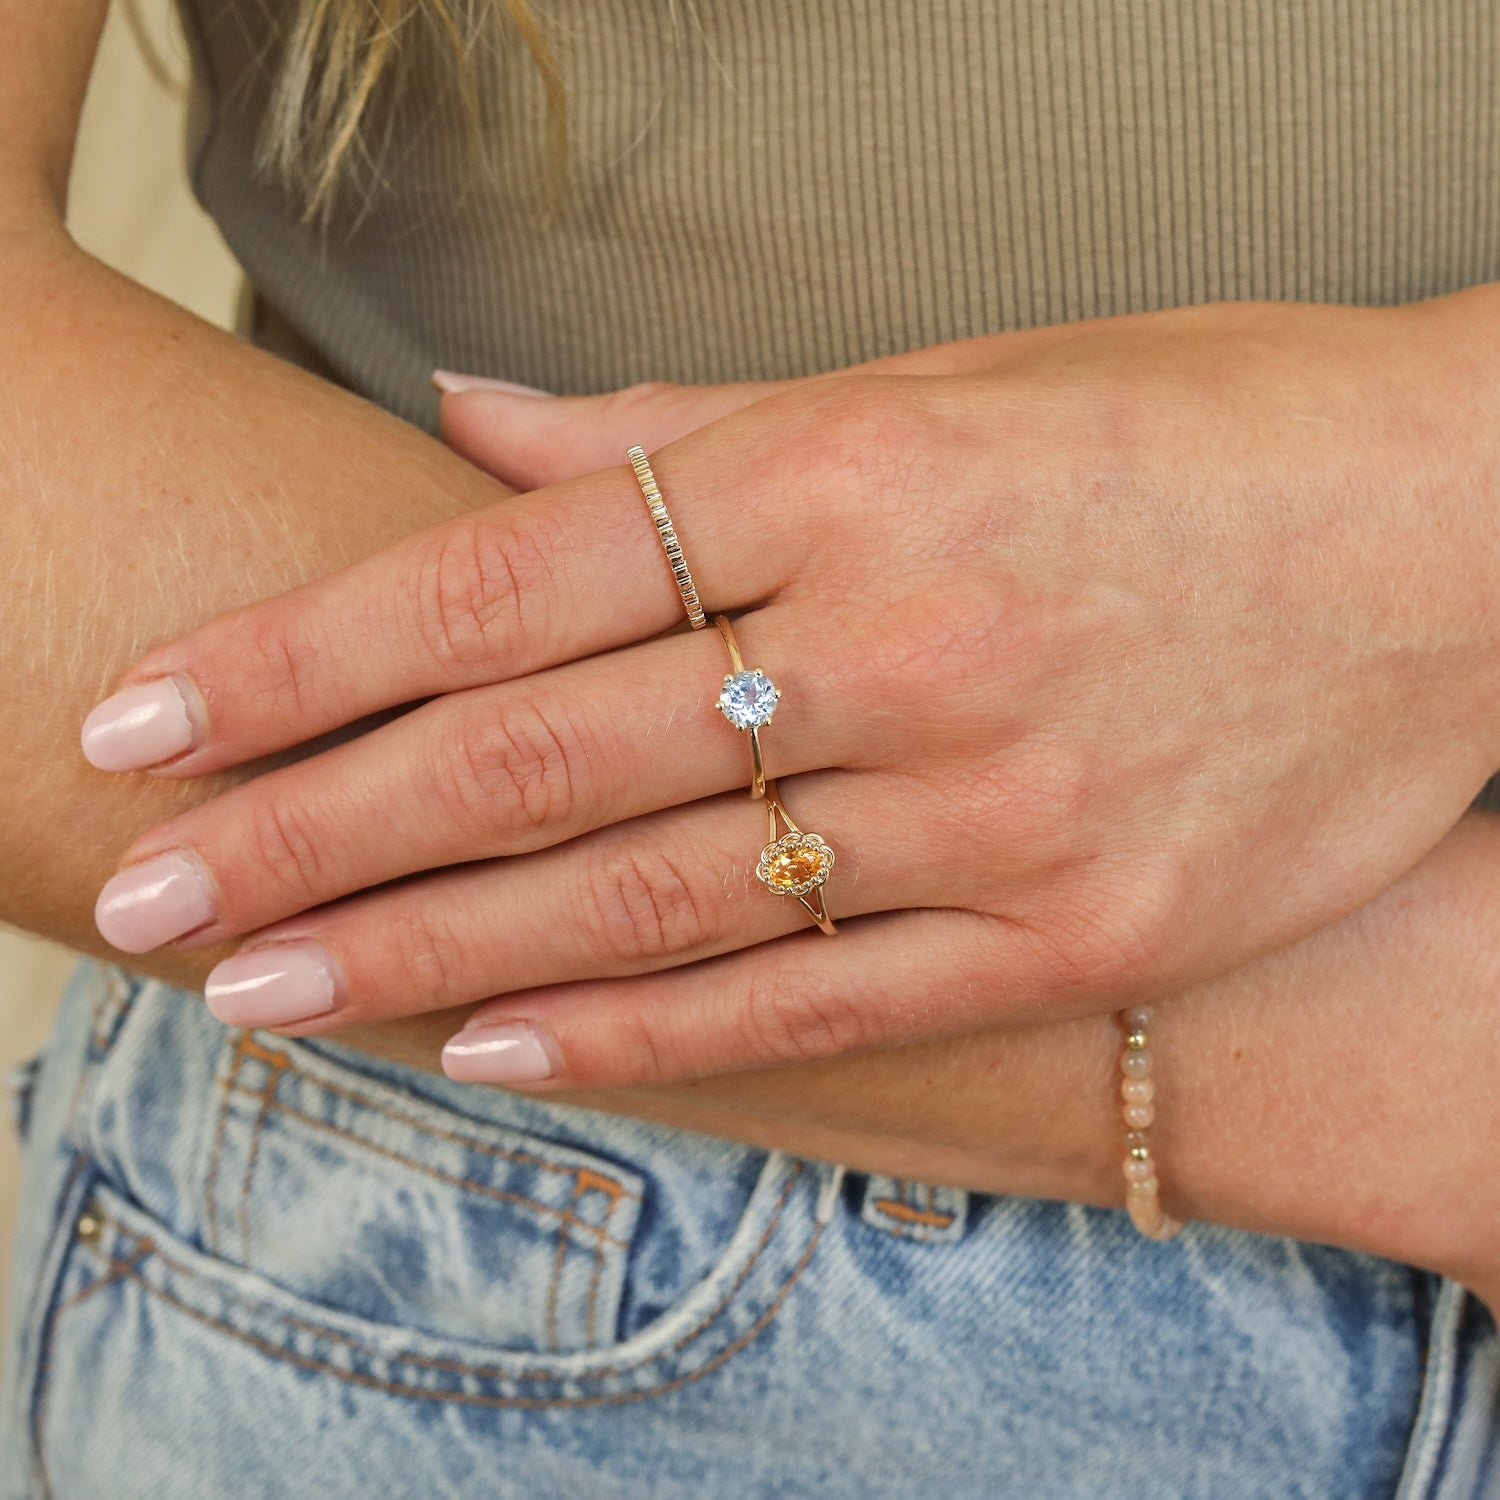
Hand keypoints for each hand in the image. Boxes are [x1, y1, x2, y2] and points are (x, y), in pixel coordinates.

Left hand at [84, 291, 1499, 1090]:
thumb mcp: (944, 380)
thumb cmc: (1198, 426)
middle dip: (312, 831)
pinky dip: (642, 1029)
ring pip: (648, 900)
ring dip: (428, 953)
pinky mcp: (1083, 924)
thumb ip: (691, 434)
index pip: (503, 577)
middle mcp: (904, 640)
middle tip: (146, 894)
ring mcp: (996, 803)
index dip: (301, 656)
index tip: (151, 720)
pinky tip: (492, 1047)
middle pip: (535, 757)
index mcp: (854, 470)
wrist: (1459, 528)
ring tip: (264, 989)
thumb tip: (473, 431)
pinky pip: (818, 1002)